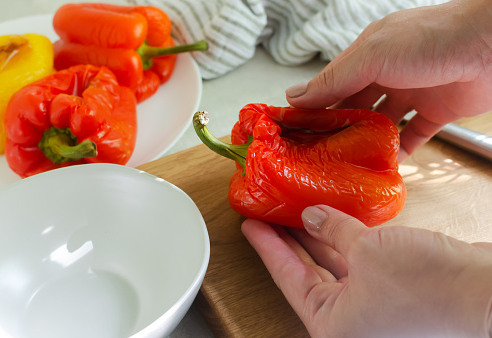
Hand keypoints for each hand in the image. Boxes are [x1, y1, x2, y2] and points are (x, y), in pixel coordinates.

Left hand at [242, 206, 491, 336]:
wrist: (486, 291)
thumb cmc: (428, 287)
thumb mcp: (366, 251)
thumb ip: (333, 231)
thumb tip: (313, 215)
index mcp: (333, 325)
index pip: (287, 278)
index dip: (267, 247)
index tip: (250, 225)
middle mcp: (350, 320)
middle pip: (307, 272)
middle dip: (288, 240)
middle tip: (269, 213)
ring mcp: (372, 305)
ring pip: (333, 264)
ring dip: (317, 236)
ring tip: (297, 208)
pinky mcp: (392, 289)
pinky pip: (358, 260)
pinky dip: (345, 239)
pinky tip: (335, 216)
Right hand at [285, 0, 491, 160]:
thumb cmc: (432, 40)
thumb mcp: (372, 56)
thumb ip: (334, 78)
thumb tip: (294, 96)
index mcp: (368, 54)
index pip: (333, 83)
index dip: (314, 106)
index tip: (296, 130)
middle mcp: (388, 72)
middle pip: (355, 105)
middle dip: (337, 128)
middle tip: (318, 154)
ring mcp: (413, 92)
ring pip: (381, 123)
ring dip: (366, 141)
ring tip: (347, 164)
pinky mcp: (437, 111)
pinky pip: (413, 136)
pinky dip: (400, 150)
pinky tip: (385, 166)